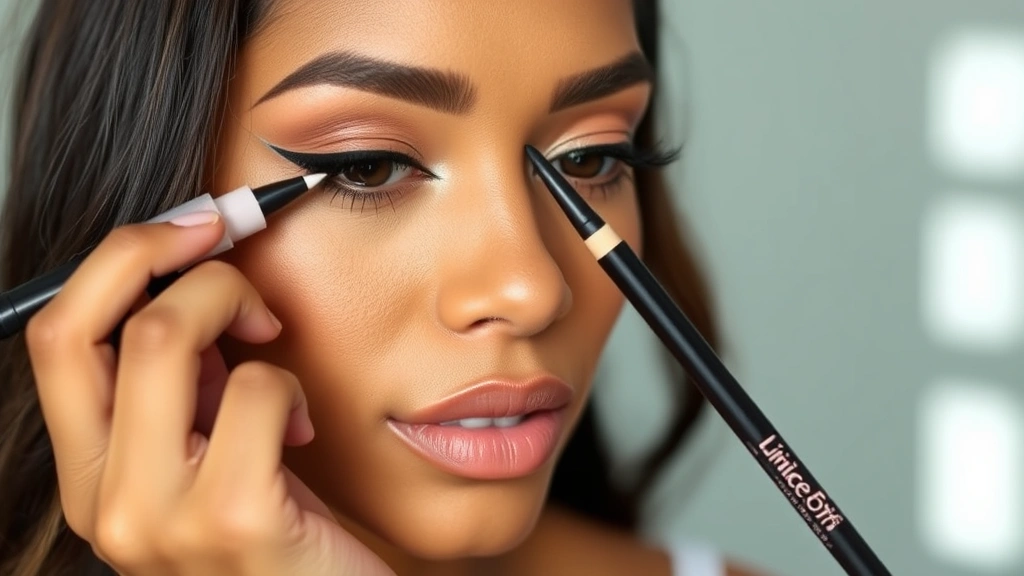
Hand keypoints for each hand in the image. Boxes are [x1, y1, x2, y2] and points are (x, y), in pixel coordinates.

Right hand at [25, 212, 394, 575]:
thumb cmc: (283, 541)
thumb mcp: (210, 457)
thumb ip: (186, 388)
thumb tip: (191, 282)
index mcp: (90, 480)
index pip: (55, 335)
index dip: (120, 260)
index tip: (192, 229)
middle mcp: (104, 503)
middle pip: (94, 322)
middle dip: (175, 261)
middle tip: (236, 259)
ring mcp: (160, 517)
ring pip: (166, 337)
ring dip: (240, 309)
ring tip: (273, 348)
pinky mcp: (234, 519)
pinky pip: (258, 388)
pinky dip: (291, 384)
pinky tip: (301, 428)